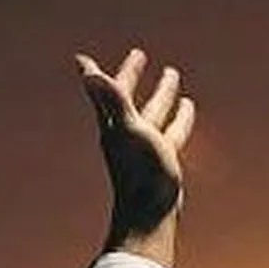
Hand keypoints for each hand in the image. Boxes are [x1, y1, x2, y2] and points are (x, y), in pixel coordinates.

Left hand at [75, 48, 194, 267]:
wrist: (151, 212)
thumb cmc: (141, 171)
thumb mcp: (129, 128)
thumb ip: (113, 98)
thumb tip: (86, 71)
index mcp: (116, 125)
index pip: (106, 92)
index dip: (97, 74)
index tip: (82, 58)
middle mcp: (127, 135)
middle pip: (129, 99)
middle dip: (134, 77)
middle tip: (139, 55)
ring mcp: (145, 148)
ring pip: (154, 114)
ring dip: (162, 97)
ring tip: (173, 81)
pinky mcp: (162, 160)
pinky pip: (171, 131)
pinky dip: (178, 118)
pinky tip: (186, 114)